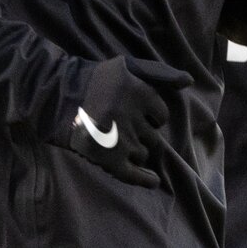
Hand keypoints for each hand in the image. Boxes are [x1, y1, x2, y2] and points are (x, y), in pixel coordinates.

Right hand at [58, 56, 190, 187]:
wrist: (58, 96)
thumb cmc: (98, 80)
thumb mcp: (129, 66)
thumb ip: (160, 72)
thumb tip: (188, 81)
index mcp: (140, 92)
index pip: (161, 115)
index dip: (152, 116)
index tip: (140, 115)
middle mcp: (132, 116)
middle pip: (152, 137)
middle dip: (143, 134)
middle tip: (124, 128)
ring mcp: (119, 139)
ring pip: (143, 154)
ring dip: (136, 151)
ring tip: (118, 141)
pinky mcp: (106, 158)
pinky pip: (132, 174)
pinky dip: (144, 179)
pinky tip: (153, 181)